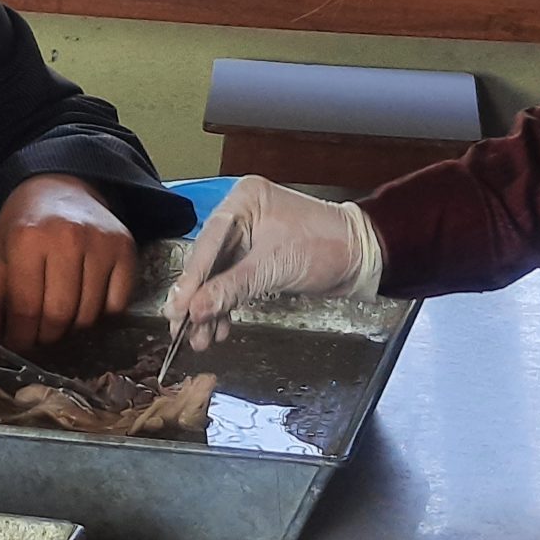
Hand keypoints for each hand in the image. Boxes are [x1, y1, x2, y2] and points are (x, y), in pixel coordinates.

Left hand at [0, 175, 137, 348]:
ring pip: (88, 316)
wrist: (60, 186)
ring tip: (59, 314)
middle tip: (38, 334)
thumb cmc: (24, 225)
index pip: (26, 310)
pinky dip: (101, 314)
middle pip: (59, 317)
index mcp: (27, 240)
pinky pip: (116, 305)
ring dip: (72, 327)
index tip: (18, 345)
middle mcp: (67, 239)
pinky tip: (85, 299)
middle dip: (45, 336)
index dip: (20, 338)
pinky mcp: (125, 248)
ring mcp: (101, 243)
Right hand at [165, 176, 382, 350]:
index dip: (190, 281)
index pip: (207, 243)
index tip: (176, 308)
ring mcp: (249, 237)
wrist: (363, 257)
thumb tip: (195, 310)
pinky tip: (218, 327)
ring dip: (210, 308)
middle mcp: (242, 215)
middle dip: (197, 299)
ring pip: (219, 276)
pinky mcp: (259, 258)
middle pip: (208, 262)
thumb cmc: (327, 246)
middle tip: (181, 328)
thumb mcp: (274, 266)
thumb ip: (231, 288)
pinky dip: (227, 306)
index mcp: (243, 200)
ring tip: (200, 338)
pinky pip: (234, 283)